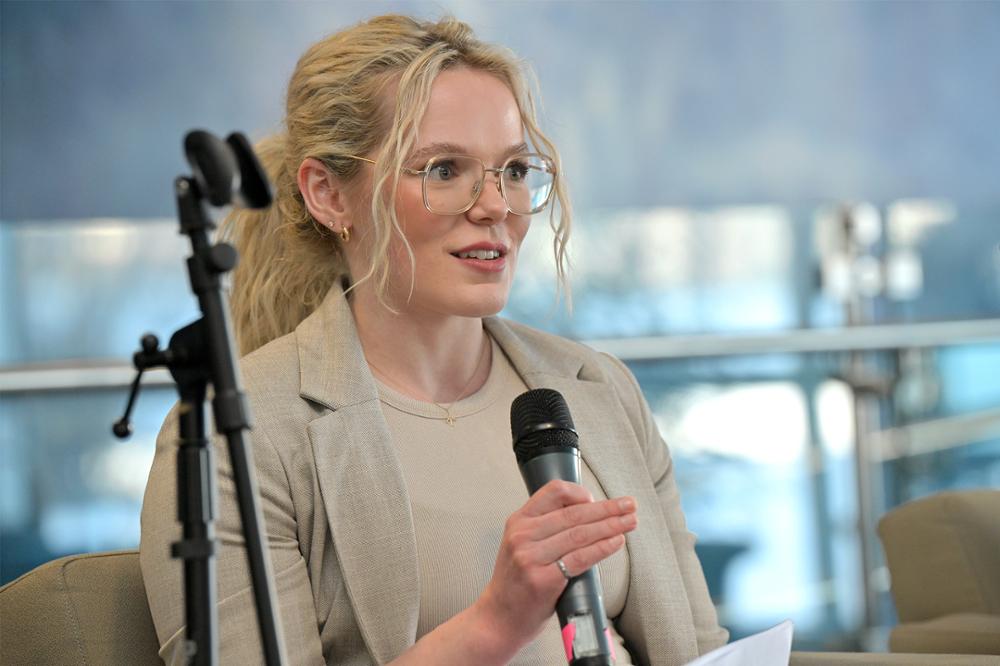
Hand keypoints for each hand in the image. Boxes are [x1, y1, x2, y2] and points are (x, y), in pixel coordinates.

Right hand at [475, 480, 637, 650]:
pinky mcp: (542, 580)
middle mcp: (523, 535)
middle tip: (629, 505)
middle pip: (574, 513)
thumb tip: (588, 515)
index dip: (581, 492)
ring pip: (580, 534)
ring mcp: (531, 557)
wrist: (498, 618)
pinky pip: (581, 558)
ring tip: (630, 522)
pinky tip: (617, 542)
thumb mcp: (520, 544)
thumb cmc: (515, 582)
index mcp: (518, 521)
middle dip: (607, 508)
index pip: (553, 492)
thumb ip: (545, 528)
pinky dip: (603, 547)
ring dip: (611, 526)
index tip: (599, 500)